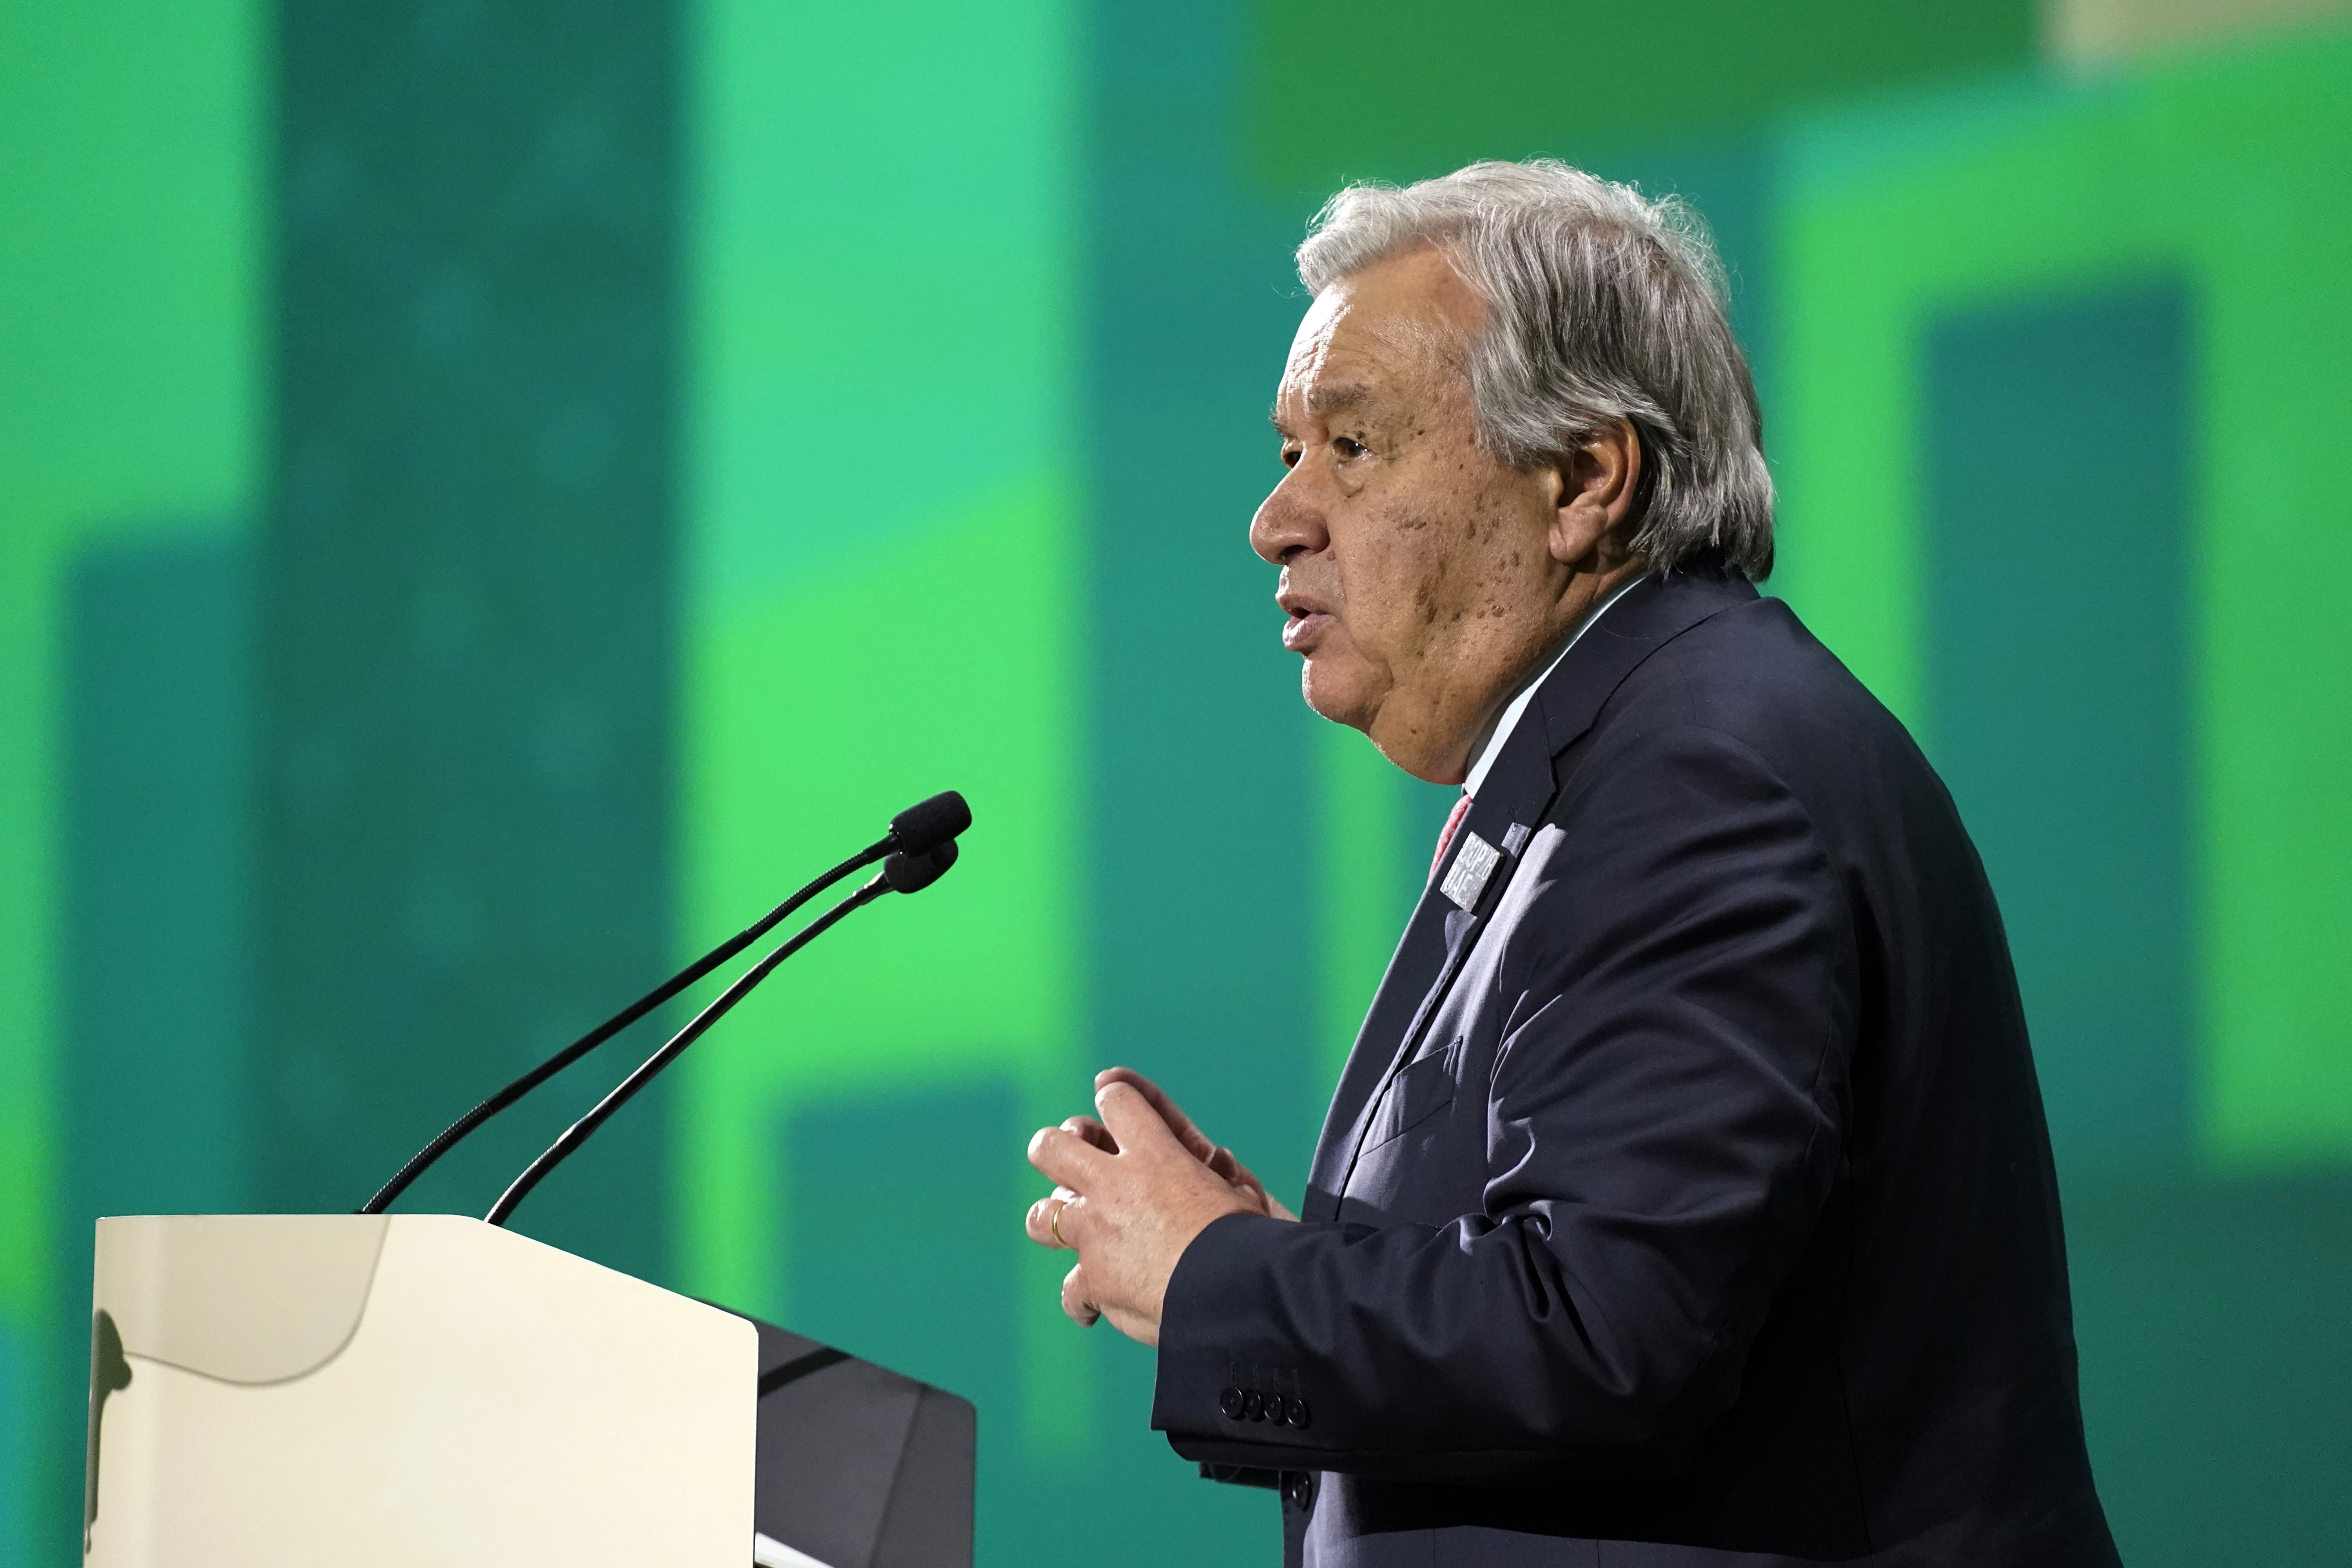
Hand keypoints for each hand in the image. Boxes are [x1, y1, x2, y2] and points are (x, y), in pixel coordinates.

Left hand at [1023, 1072, 1288, 1345]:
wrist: (1240, 1289)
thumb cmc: (1252, 1239)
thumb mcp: (1239, 1187)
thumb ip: (1212, 1169)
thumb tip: (1215, 1160)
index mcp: (1154, 1154)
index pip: (1116, 1099)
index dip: (1113, 1096)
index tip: (1112, 1098)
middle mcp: (1114, 1186)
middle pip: (1051, 1147)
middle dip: (1052, 1148)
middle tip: (1064, 1159)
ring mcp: (1096, 1233)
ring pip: (1041, 1217)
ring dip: (1052, 1222)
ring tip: (1068, 1232)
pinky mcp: (1093, 1280)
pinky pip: (1070, 1292)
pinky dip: (1082, 1302)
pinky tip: (1094, 1310)